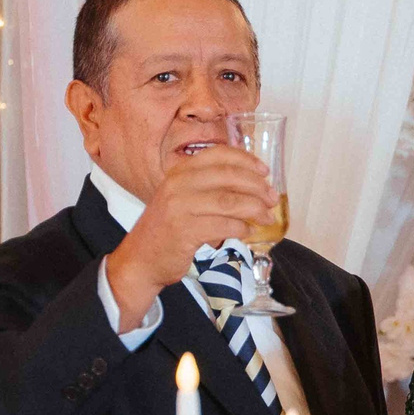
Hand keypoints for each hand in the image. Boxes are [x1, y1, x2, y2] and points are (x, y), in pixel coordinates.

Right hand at [103, 145, 274, 326]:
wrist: (141, 259)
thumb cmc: (169, 229)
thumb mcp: (184, 199)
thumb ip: (209, 188)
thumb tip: (253, 186)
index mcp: (180, 172)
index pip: (218, 155)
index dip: (246, 160)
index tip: (265, 171)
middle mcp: (178, 184)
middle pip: (229, 176)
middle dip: (257, 186)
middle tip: (272, 198)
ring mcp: (180, 207)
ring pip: (230, 201)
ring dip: (255, 209)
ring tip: (266, 216)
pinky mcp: (184, 231)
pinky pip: (223, 225)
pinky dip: (241, 228)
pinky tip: (248, 231)